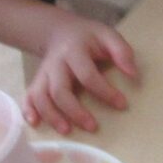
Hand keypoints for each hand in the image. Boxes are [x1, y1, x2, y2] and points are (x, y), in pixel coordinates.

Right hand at [29, 13, 140, 132]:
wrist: (61, 31)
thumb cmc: (89, 37)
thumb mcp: (107, 35)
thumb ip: (121, 52)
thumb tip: (133, 74)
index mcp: (74, 51)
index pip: (87, 75)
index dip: (104, 91)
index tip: (122, 104)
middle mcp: (55, 63)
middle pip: (59, 90)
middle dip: (75, 111)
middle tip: (92, 127)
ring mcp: (44, 73)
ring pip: (41, 96)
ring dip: (52, 115)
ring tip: (67, 131)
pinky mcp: (37, 81)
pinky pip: (28, 96)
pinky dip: (28, 110)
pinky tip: (35, 123)